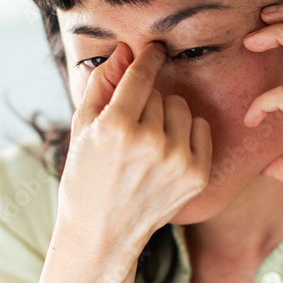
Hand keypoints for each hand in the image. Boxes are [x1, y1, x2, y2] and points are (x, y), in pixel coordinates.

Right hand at [59, 40, 212, 255]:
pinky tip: (166, 154)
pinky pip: (201, 128)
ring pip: (181, 108)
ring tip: (147, 143)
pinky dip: (186, 134)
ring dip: (166, 117)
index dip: (147, 58)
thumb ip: (103, 84)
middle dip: (144, 103)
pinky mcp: (197, 176)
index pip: (141, 76)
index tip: (153, 49)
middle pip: (158, 93)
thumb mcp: (82, 128)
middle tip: (129, 130)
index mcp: (116, 128)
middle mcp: (150, 143)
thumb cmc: (85, 178)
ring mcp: (177, 161)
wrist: (101, 233)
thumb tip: (125, 50)